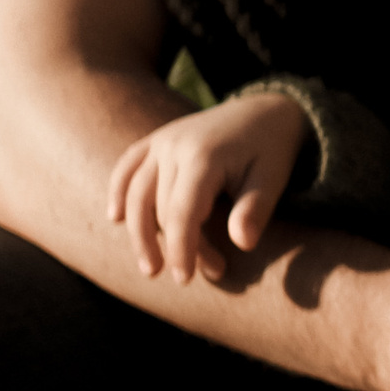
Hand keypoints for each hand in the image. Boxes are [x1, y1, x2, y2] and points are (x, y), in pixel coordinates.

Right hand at [107, 91, 309, 286]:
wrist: (266, 110)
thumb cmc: (272, 150)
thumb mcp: (273, 178)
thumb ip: (256, 209)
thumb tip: (243, 243)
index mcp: (204, 155)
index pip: (182, 212)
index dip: (181, 248)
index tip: (185, 280)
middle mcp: (174, 145)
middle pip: (160, 208)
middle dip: (175, 247)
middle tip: (194, 278)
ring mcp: (161, 140)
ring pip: (138, 193)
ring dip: (139, 233)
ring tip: (150, 267)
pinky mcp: (155, 140)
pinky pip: (127, 166)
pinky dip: (119, 191)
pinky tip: (115, 217)